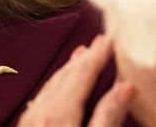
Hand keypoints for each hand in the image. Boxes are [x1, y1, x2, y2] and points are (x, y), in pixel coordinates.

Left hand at [18, 34, 134, 126]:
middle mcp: (40, 111)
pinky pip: (43, 96)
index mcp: (58, 113)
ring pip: (53, 84)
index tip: (111, 37)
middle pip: (67, 75)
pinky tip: (60, 85)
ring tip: (82, 55)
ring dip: (70, 68)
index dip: (99, 53)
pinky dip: (57, 84)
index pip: (83, 73)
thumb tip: (125, 87)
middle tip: (101, 41)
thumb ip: (107, 117)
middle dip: (86, 57)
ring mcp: (29, 120)